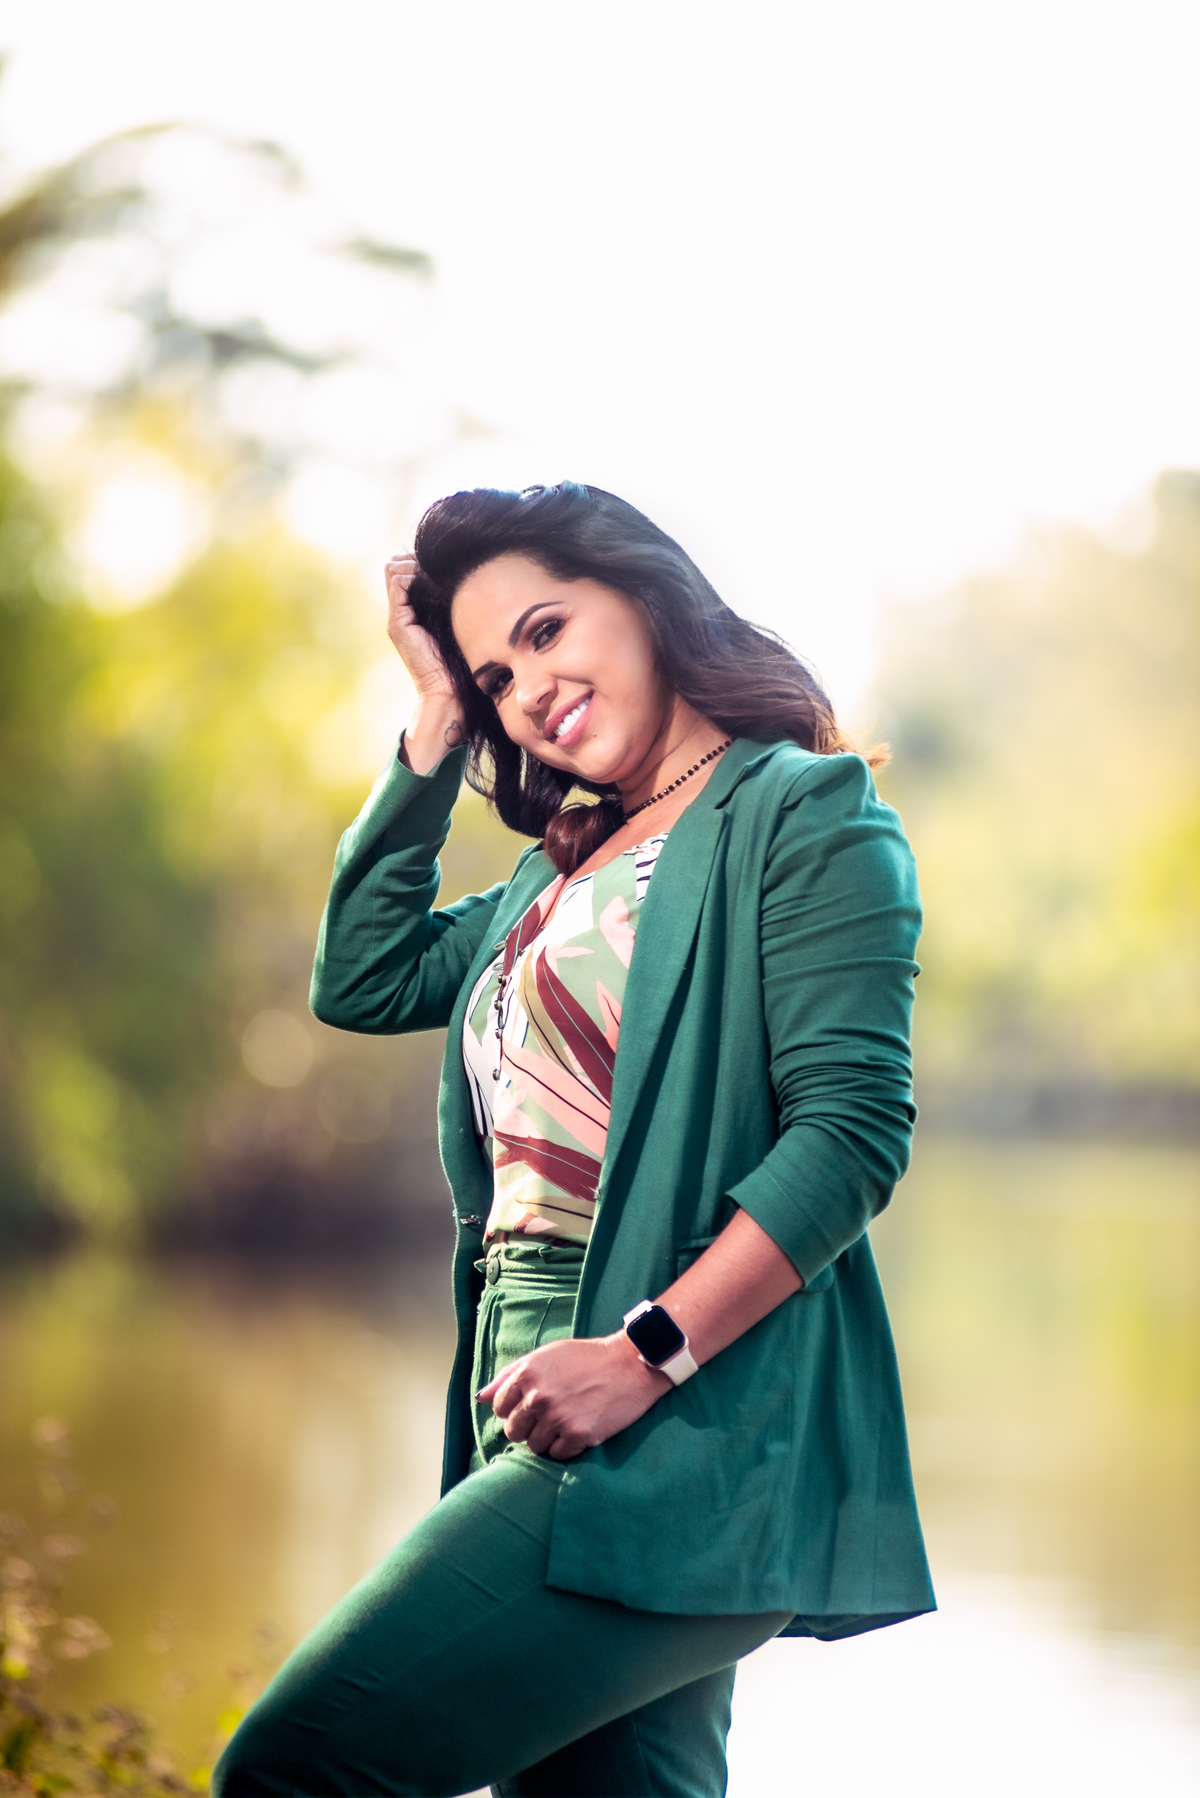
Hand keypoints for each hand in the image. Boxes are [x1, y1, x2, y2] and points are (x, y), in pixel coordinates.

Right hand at [385, 555, 459, 704]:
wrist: (446, 689)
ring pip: (394, 569)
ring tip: (438, 578)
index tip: (444, 564)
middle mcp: (400, 610)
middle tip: (440, 568)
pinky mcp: (397, 623)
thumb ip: (448, 600)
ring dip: (416, 567)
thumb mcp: (454, 621)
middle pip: (395, 564)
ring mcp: (396, 616)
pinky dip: (414, 578)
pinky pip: (398, 584)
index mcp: (412, 609)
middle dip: (416, 559)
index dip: (420, 560)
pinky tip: (435, 588)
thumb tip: (460, 573)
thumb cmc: (458, 659)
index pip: (404, 567)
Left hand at [477, 1332, 669, 1460]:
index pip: (499, 1408)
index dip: (515, 1409)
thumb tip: (482, 1397)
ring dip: (548, 1439)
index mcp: (527, 1373)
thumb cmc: (588, 1358)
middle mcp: (538, 1396)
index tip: (532, 1406)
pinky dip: (567, 1447)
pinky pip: (558, 1454)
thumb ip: (511, 1375)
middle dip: (529, 1427)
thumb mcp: (546, 1355)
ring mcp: (558, 1416)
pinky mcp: (578, 1434)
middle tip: (551, 1416)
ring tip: (567, 1421)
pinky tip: (579, 1429)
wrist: (631, 1364)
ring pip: (535, 1447)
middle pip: (514, 1431)